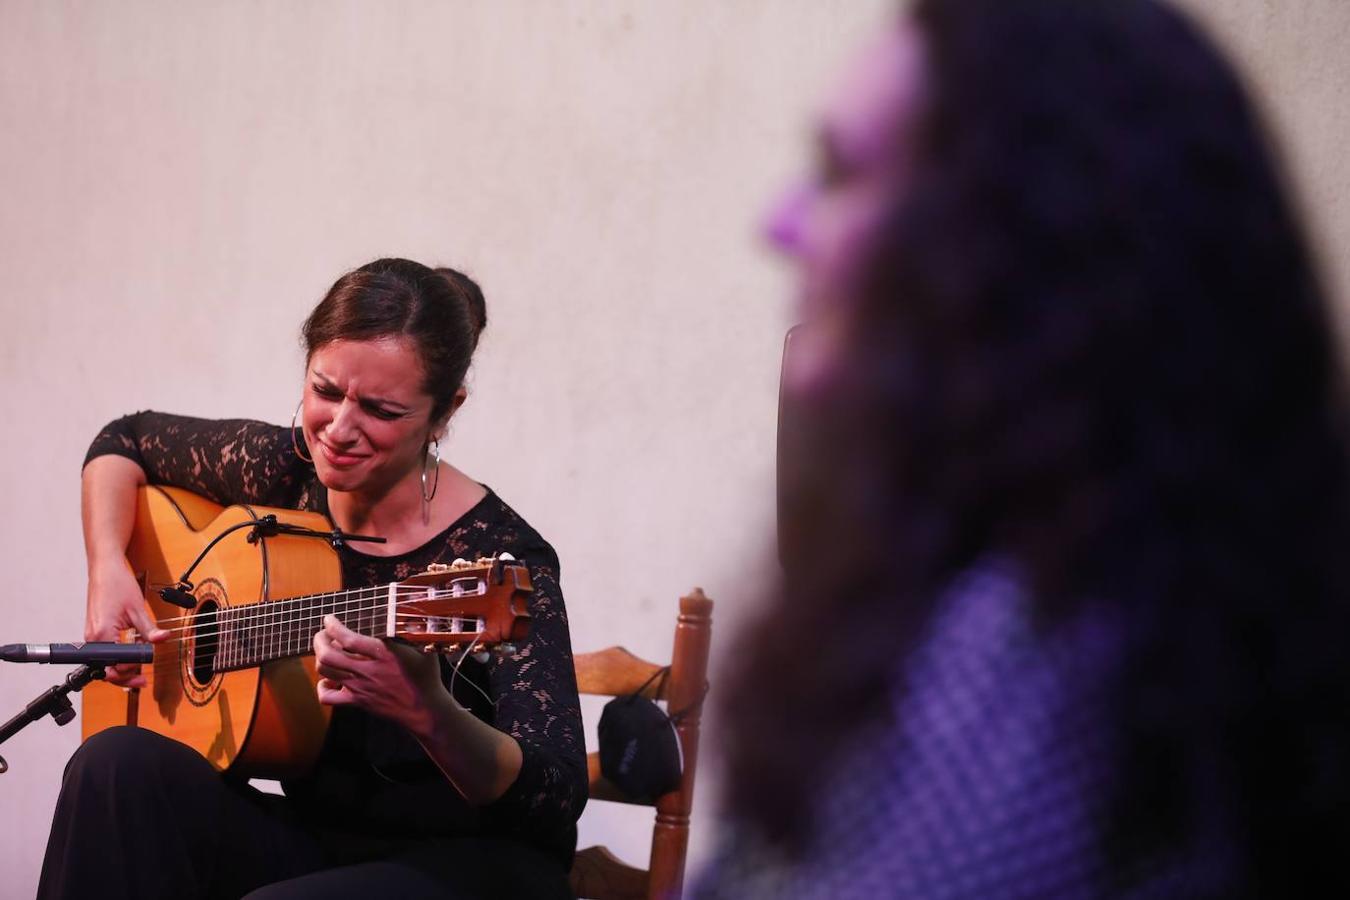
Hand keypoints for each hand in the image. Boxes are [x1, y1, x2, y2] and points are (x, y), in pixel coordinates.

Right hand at [84, 558, 169, 687]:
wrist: (105, 569)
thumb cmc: (116, 584)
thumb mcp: (137, 610)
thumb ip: (149, 630)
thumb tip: (162, 640)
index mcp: (101, 635)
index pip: (113, 666)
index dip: (130, 671)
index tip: (144, 673)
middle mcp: (92, 638)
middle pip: (105, 669)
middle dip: (124, 676)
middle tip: (141, 680)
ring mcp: (91, 635)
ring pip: (105, 662)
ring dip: (122, 665)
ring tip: (139, 667)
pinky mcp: (94, 631)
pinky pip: (105, 651)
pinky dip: (118, 655)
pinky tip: (131, 652)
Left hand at [313, 614, 445, 734]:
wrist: (425, 710)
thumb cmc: (426, 677)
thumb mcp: (423, 648)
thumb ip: (412, 630)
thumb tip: (410, 608)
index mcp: (383, 654)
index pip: (348, 639)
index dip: (332, 626)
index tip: (329, 619)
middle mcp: (368, 670)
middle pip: (328, 655)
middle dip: (319, 640)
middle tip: (323, 634)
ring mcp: (360, 687)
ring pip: (325, 671)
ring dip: (320, 657)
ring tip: (326, 650)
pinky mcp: (357, 701)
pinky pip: (328, 697)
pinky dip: (323, 686)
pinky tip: (331, 679)